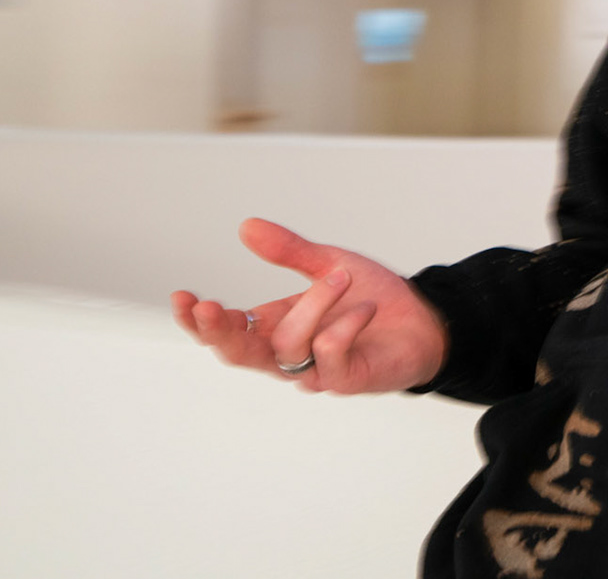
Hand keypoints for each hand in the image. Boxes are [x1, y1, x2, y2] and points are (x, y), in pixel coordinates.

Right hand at [170, 218, 447, 394]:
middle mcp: (289, 352)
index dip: (199, 320)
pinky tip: (364, 308)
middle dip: (219, 332)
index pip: (226, 330)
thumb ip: (289, 251)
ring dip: (311, 306)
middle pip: (238, 354)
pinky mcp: (346, 379)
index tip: (182, 296)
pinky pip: (331, 355)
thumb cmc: (373, 298)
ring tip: (341, 277)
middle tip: (207, 307)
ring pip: (290, 345)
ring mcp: (316, 370)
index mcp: (275, 325)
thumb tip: (247, 226)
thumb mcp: (329, 264)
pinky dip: (344, 326)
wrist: (424, 319)